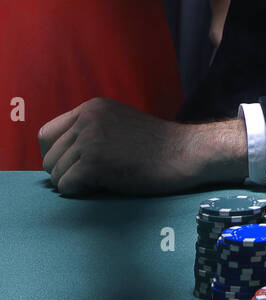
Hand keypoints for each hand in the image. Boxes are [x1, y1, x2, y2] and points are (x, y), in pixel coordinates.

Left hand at [38, 98, 247, 194]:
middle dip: (65, 172)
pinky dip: (81, 192)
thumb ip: (89, 130)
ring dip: (74, 183)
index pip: (46, 134)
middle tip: (94, 176)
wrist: (186, 153)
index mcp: (91, 107)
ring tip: (103, 179)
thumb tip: (55, 156)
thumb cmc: (155, 146)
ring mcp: (90, 138)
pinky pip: (66, 186)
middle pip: (48, 157)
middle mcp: (87, 118)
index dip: (58, 155)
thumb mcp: (118, 124)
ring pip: (55, 174)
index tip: (77, 165)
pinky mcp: (94, 161)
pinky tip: (105, 185)